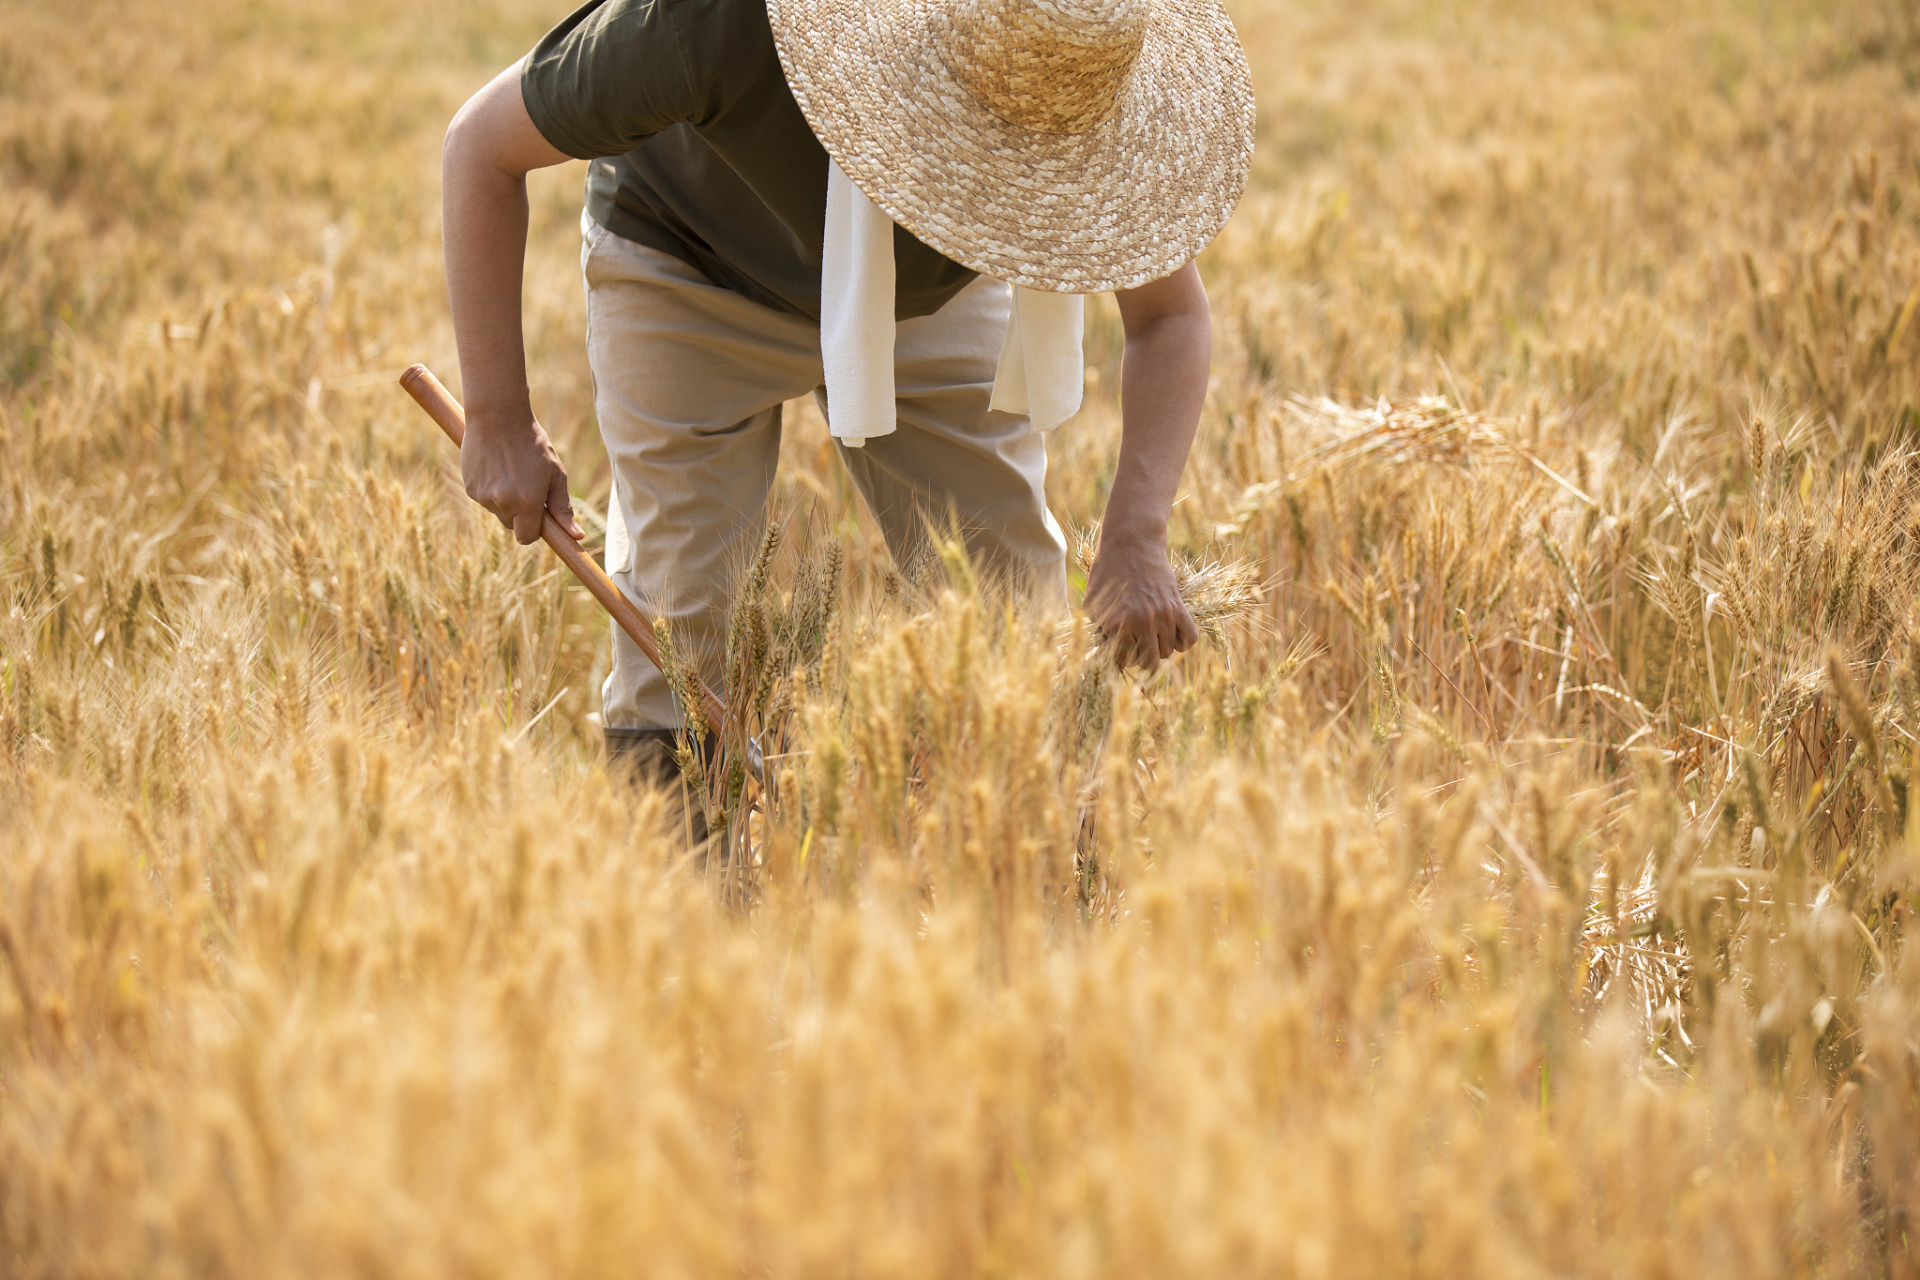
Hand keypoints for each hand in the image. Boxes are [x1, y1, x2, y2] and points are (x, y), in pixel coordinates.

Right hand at [460, 407, 584, 545]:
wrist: (497, 415)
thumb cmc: (533, 443)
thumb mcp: (555, 474)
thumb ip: (563, 508)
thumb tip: (576, 537)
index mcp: (527, 502)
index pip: (527, 538)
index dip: (534, 530)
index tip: (539, 518)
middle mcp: (502, 503)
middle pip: (511, 526)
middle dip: (520, 514)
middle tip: (527, 486)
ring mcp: (483, 496)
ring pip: (497, 511)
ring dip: (505, 500)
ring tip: (511, 470)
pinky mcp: (469, 487)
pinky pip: (484, 498)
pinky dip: (490, 489)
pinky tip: (496, 467)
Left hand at [1085, 527, 1197, 669]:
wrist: (1131, 544)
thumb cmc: (1107, 571)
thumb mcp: (1093, 601)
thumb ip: (1098, 628)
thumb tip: (1104, 650)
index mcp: (1117, 624)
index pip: (1125, 660)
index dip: (1123, 656)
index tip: (1123, 646)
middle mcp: (1141, 623)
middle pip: (1149, 662)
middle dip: (1142, 656)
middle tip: (1138, 642)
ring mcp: (1163, 616)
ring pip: (1167, 652)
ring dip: (1160, 647)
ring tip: (1153, 634)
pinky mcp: (1178, 606)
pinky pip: (1189, 639)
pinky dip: (1182, 642)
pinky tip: (1172, 633)